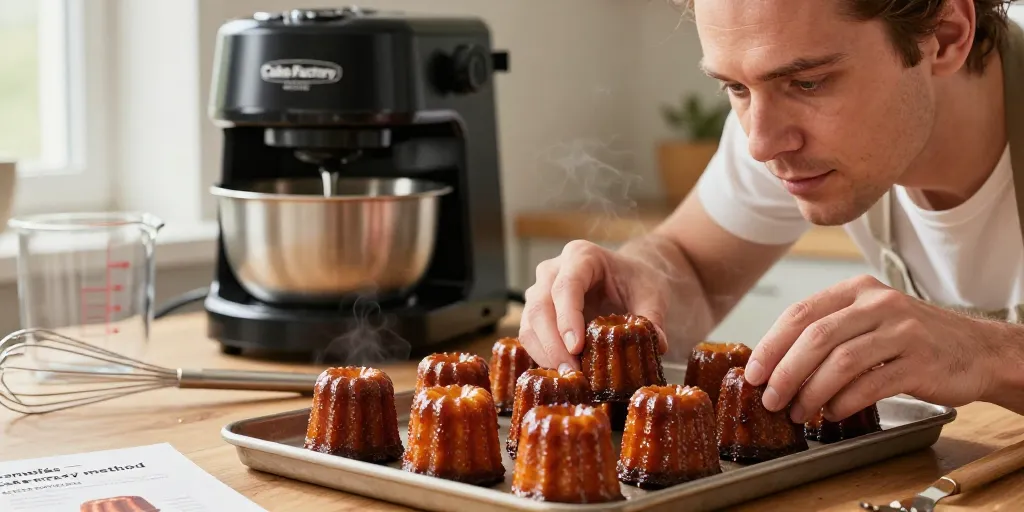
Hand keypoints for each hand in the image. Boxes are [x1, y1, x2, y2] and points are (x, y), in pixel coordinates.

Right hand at [518, 240, 669, 368]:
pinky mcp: (536, 312)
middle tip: (573, 373)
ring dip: (545, 353)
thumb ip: (653, 317)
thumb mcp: (651, 293)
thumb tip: (658, 344)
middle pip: (540, 306)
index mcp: (581, 256)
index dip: (568, 318)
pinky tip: (563, 372)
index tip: (576, 347)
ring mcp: (539, 290)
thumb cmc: (635, 280)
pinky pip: (530, 335)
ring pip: (530, 323)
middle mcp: (553, 270)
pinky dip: (543, 356)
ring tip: (570, 377)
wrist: (625, 276)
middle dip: (553, 344)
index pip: (566, 286)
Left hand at [744, 275, 1001, 422]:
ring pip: (841, 362)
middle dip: (785, 372)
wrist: (978, 350)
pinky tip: (832, 412)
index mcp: (856, 290)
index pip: (800, 313)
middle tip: (770, 399)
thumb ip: (829, 331)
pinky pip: (871, 384)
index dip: (771, 345)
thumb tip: (776, 364)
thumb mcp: (870, 319)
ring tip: (798, 412)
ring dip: (812, 392)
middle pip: (816, 337)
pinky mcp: (920, 361)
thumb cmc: (913, 338)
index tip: (753, 373)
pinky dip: (845, 402)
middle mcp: (878, 304)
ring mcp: (902, 331)